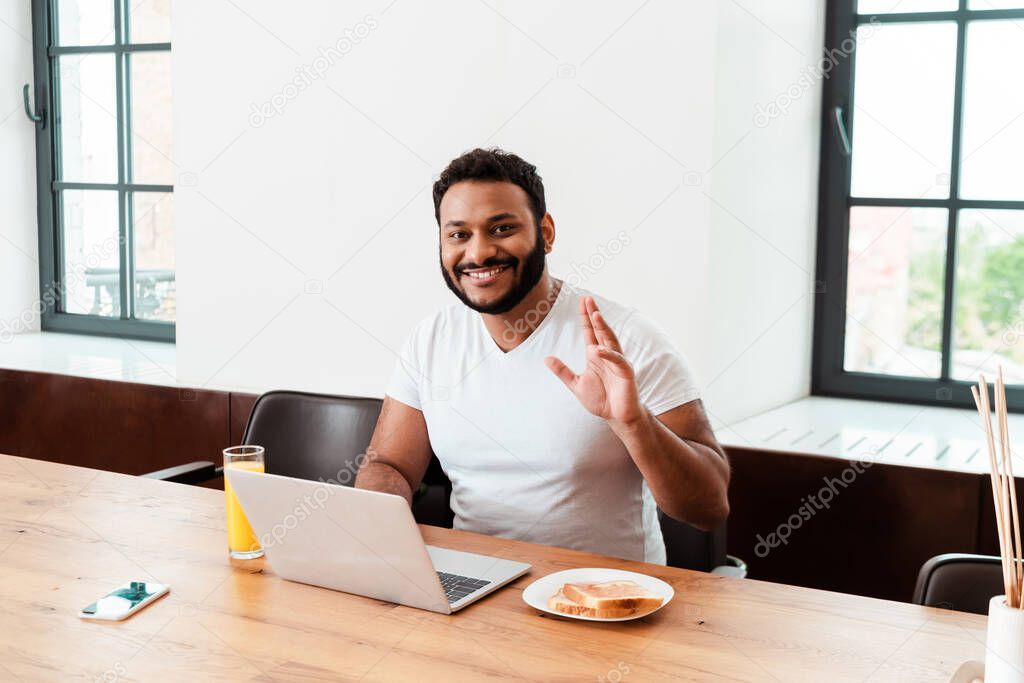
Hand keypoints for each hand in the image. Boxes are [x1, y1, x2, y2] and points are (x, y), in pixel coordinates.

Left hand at [545, 296, 644, 428]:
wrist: (617, 417)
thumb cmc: (601, 400)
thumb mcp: (576, 385)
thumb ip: (563, 371)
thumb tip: (546, 358)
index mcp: (595, 355)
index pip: (590, 332)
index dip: (585, 318)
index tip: (582, 302)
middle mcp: (607, 354)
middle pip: (600, 330)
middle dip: (594, 315)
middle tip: (588, 300)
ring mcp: (618, 362)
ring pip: (610, 341)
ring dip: (603, 328)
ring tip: (595, 315)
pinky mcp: (626, 372)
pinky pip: (618, 360)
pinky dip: (609, 354)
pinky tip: (598, 349)